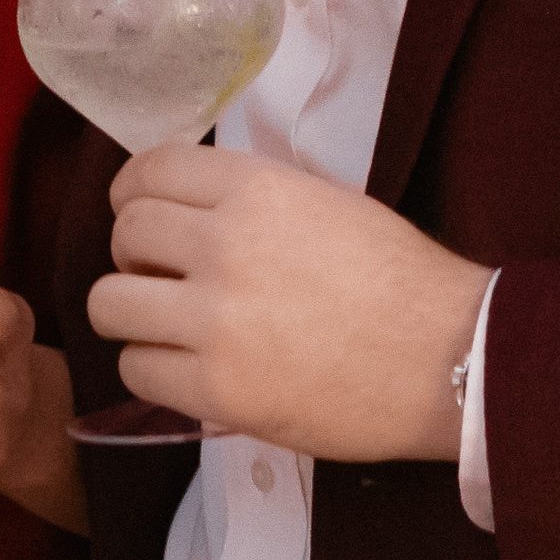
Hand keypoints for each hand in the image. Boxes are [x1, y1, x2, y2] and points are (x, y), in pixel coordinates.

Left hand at [88, 146, 494, 461]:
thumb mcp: (325, 202)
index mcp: (256, 189)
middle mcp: (225, 245)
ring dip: (132, 313)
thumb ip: (252, 199)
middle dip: (134, 255)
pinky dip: (154, 368)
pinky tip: (190, 369)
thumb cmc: (400, 280)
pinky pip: (136, 369)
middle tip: (164, 276)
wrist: (451, 357)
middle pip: (123, 234)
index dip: (133, 193)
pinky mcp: (216, 389)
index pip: (148, 171)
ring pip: (109, 304)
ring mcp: (215, 320)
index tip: (140, 212)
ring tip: (168, 326)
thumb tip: (188, 207)